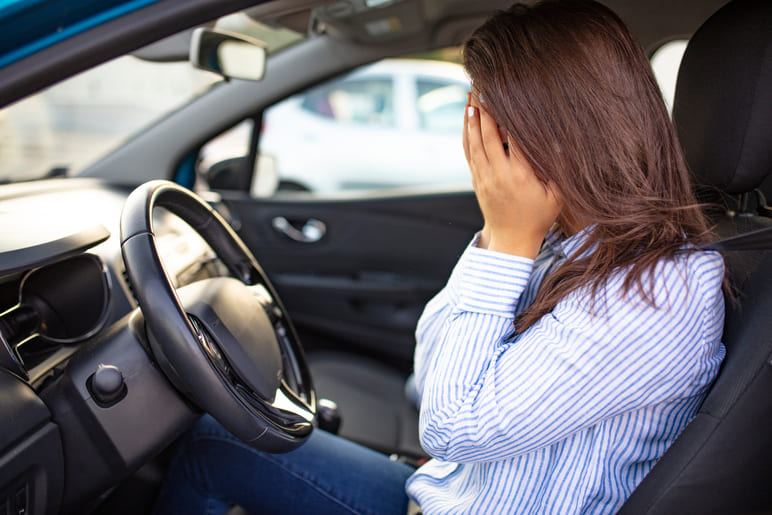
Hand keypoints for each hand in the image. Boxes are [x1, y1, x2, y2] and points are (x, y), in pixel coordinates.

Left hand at [463, 101, 560, 257]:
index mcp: (520, 176)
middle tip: (482, 86)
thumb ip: (558, 168)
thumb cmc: (539, 217)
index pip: (512, 139)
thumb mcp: (557, 195)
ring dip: (472, 118)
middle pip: (488, 136)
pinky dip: (467, 133)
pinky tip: (467, 117)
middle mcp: (498, 175)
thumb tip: (559, 141)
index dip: (507, 116)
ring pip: (474, 142)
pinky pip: (469, 151)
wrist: (512, 240)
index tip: (506, 95)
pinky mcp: (477, 179)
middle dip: (485, 109)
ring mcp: (484, 177)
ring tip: (471, 94)